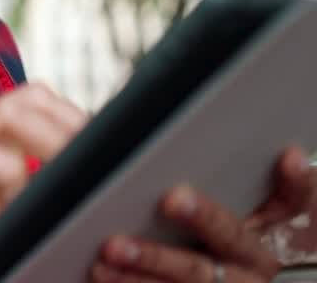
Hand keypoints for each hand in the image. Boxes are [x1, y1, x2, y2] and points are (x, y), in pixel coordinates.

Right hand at [0, 82, 87, 282]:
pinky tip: (17, 204)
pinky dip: (13, 177)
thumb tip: (70, 189)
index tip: (101, 151)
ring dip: (51, 141)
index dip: (72, 118)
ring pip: (13, 112)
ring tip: (66, 174)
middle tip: (93, 163)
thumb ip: (15, 188)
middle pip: (32, 95)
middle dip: (72, 125)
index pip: (34, 100)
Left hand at [90, 146, 315, 281]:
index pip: (293, 199)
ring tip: (112, 247)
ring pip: (195, 276)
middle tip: (173, 198)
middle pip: (232, 236)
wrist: (212, 275)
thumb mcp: (219, 203)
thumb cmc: (202, 229)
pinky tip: (102, 272)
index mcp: (267, 227)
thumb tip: (185, 129)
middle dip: (204, 217)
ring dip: (151, 262)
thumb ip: (210, 171)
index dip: (295, 181)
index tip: (288, 156)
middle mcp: (254, 260)